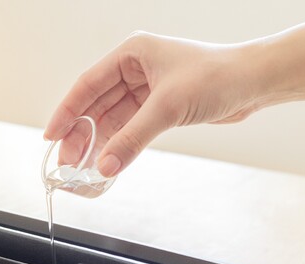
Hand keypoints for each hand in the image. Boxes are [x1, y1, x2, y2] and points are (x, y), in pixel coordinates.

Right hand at [44, 32, 262, 176]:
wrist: (253, 83)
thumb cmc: (217, 77)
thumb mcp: (168, 107)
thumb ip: (133, 138)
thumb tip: (105, 166)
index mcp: (131, 54)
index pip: (88, 84)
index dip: (66, 112)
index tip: (51, 136)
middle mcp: (136, 69)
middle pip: (97, 105)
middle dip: (81, 134)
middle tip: (67, 161)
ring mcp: (147, 89)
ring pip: (113, 119)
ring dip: (100, 143)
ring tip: (83, 167)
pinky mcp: (160, 107)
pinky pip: (131, 128)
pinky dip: (120, 145)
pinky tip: (108, 161)